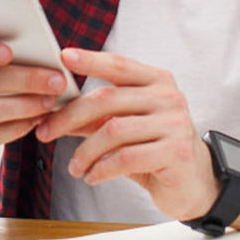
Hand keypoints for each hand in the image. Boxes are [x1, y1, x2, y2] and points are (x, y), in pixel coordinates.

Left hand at [34, 48, 219, 219]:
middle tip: (45, 132)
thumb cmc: (156, 150)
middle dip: (69, 117)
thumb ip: (98, 116)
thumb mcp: (127, 128)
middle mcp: (169, 97)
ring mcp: (175, 123)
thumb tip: (56, 111)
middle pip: (107, 99)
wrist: (193, 182)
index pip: (120, 65)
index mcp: (158, 82)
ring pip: (113, 131)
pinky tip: (92, 177)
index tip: (63, 57)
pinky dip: (101, 169)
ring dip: (84, 152)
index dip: (91, 60)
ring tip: (75, 167)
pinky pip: (126, 157)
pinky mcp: (176, 151)